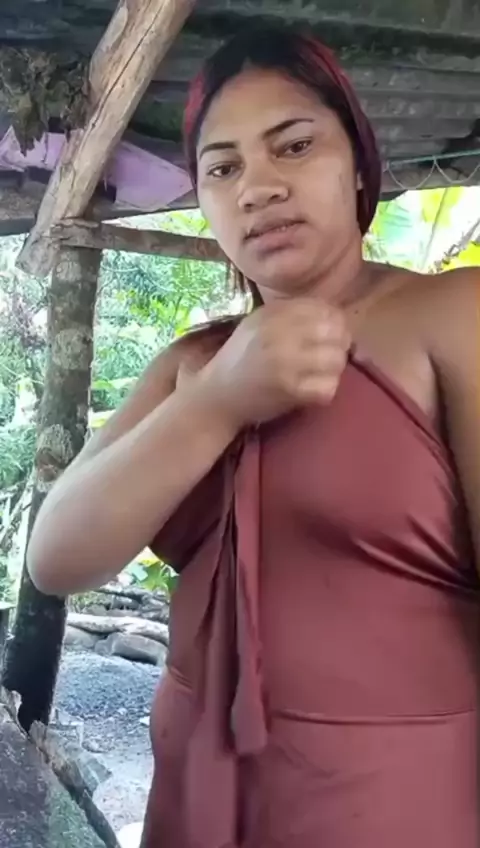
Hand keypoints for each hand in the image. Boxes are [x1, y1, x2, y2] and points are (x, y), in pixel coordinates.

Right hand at [197, 300, 349, 428]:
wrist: (216, 396)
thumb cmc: (240, 359)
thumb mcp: (258, 324)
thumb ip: (290, 314)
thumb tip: (333, 315)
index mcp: (273, 314)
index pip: (325, 309)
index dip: (337, 323)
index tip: (330, 336)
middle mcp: (279, 333)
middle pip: (336, 332)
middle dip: (340, 345)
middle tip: (331, 357)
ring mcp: (284, 361)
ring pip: (336, 359)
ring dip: (335, 370)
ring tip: (321, 375)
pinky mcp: (288, 389)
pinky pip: (328, 387)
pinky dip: (326, 391)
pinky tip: (314, 392)